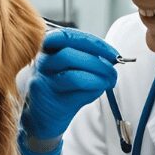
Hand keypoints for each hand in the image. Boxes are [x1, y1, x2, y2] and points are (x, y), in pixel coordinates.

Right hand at [20, 28, 119, 142]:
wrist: (43, 118)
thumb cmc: (62, 91)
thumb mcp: (75, 70)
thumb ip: (89, 60)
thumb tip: (112, 60)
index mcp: (48, 48)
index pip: (68, 36)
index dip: (93, 42)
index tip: (113, 53)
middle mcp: (42, 60)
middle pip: (68, 49)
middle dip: (97, 57)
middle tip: (113, 68)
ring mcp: (42, 78)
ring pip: (71, 69)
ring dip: (98, 73)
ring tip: (109, 80)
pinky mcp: (46, 97)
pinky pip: (74, 86)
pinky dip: (92, 86)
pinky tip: (98, 89)